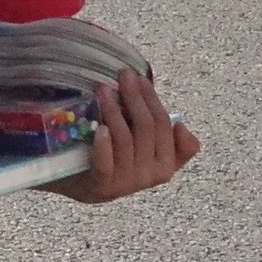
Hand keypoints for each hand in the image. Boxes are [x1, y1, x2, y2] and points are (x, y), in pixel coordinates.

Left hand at [56, 68, 198, 203]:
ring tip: (103, 90)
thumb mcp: (144, 147)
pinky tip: (100, 128)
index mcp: (166, 165)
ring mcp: (127, 183)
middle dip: (135, 97)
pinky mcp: (103, 186)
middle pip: (147, 128)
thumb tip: (180, 125)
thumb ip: (163, 135)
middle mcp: (151, 176)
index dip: (153, 100)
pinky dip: (104, 145)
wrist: (80, 183)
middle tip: (123, 75)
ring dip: (114, 111)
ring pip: (125, 139)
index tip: (140, 79)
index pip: (164, 126)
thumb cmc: (115, 156)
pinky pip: (106, 164)